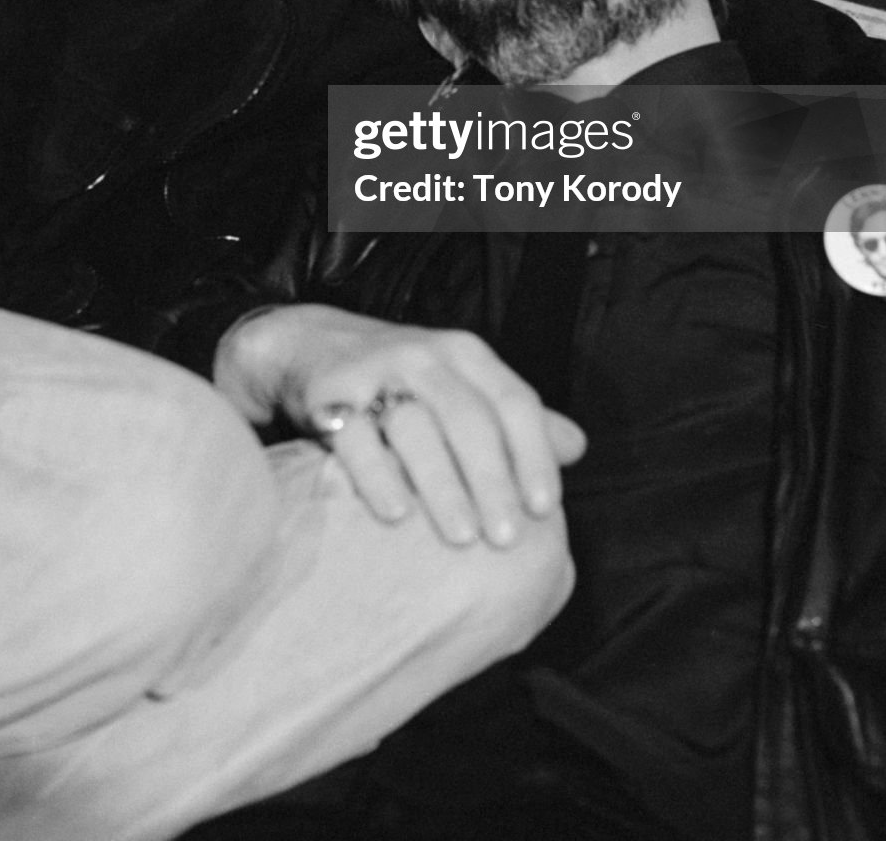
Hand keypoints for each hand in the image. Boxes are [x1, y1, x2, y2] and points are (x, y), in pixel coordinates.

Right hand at [214, 303, 584, 549]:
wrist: (308, 346)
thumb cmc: (401, 380)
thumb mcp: (461, 382)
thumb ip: (514, 416)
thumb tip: (577, 448)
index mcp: (466, 355)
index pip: (513, 401)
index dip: (533, 455)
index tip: (544, 509)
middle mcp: (426, 356)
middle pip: (470, 418)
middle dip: (493, 480)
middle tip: (508, 539)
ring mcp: (375, 373)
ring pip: (417, 428)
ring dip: (443, 486)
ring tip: (462, 539)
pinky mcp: (329, 395)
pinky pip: (355, 439)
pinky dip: (378, 477)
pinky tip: (396, 516)